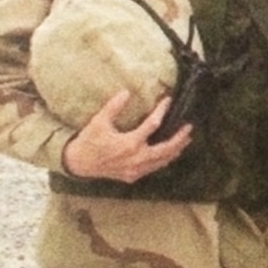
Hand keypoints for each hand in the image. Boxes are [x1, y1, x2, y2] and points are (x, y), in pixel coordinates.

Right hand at [61, 91, 191, 181]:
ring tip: (186, 140)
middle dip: (179, 138)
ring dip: (175, 150)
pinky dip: (164, 160)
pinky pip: (154, 168)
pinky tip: (170, 154)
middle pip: (166, 148)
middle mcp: (136, 158)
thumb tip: (126, 92)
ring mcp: (136, 169)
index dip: (162, 111)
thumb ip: (114, 106)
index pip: (152, 125)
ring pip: (162, 161)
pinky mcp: (133, 175)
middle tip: (189, 127)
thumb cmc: (89, 141)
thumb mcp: (99, 121)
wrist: (78, 164)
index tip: (168, 100)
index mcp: (130, 143)